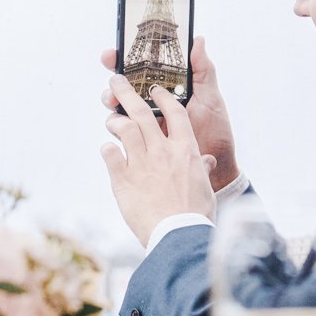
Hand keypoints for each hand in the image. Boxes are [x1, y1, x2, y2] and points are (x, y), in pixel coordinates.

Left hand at [100, 74, 217, 246]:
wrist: (178, 235)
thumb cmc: (196, 214)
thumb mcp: (204, 188)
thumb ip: (203, 170)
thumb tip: (208, 162)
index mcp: (186, 150)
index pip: (175, 113)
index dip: (163, 97)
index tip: (154, 89)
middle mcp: (162, 151)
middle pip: (142, 112)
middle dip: (127, 92)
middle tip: (115, 80)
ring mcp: (142, 163)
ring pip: (123, 129)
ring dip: (114, 120)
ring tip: (110, 118)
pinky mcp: (123, 178)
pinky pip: (110, 155)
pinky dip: (107, 149)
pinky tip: (108, 150)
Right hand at [101, 35, 238, 191]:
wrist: (216, 165)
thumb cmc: (215, 129)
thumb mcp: (210, 97)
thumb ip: (202, 69)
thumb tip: (198, 40)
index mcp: (167, 88)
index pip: (140, 69)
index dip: (123, 58)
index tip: (113, 53)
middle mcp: (152, 103)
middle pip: (124, 87)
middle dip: (114, 82)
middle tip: (114, 81)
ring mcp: (145, 123)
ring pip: (118, 108)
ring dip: (111, 102)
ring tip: (114, 102)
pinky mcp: (141, 143)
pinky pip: (122, 132)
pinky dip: (116, 125)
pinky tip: (119, 123)